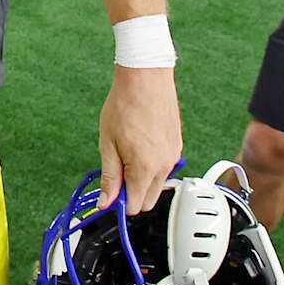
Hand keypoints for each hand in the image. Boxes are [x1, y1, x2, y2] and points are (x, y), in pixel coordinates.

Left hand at [97, 65, 182, 214]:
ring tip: (127, 151)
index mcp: (146, 168)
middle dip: (131, 193)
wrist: (145, 79)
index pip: (135, 206)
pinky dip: (152, 165)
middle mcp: (164, 166)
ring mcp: (173, 156)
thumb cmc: (125, 105)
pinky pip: (164, 167)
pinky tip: (139, 144)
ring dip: (142, 178)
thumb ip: (109, 176)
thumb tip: (105, 201)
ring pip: (157, 183)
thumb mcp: (107, 143)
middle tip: (116, 170)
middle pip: (148, 199)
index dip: (119, 202)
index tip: (109, 192)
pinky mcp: (178, 146)